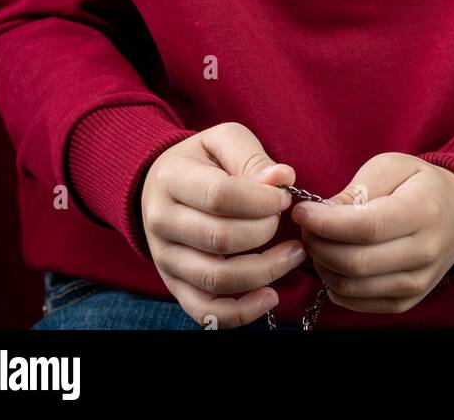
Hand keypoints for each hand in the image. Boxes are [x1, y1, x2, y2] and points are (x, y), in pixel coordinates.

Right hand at [140, 122, 306, 327]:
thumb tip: (282, 179)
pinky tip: (270, 295)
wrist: (161, 184)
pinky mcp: (174, 286)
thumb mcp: (223, 141)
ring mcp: (165, 258)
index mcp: (172, 178)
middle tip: (286, 221)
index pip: (220, 196)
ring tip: (293, 255)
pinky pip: (206, 311)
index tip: (284, 198)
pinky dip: (241, 312)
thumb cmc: (202, 160)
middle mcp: (161, 221)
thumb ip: (251, 157)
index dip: (261, 200)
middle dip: (265, 232)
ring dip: (264, 271)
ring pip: (216, 279)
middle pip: (220, 239)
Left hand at [290, 153, 453, 314]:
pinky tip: (333, 263)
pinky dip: (336, 287)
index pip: (366, 228)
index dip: (326, 223)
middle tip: (306, 227)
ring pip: (353, 288)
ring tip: (318, 243)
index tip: (302, 212)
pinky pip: (360, 304)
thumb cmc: (419, 184)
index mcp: (422, 212)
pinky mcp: (408, 302)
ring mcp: (418, 283)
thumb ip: (357, 188)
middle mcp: (424, 253)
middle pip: (356, 263)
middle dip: (319, 246)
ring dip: (323, 267)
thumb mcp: (392, 166)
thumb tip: (322, 213)